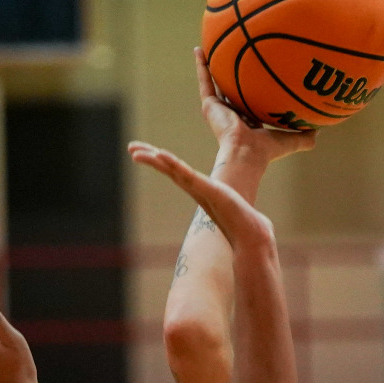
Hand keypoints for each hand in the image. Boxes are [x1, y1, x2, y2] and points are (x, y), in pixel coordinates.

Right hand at [130, 142, 273, 250]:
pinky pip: (187, 174)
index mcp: (199, 188)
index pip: (175, 170)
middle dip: (149, 157)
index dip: (160, 160)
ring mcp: (200, 189)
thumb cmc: (245, 223)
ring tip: (136, 152)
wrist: (252, 235)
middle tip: (131, 148)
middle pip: (168, 168)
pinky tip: (160, 154)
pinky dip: (173, 164)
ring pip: (173, 170)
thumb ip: (233, 202)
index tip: (143, 152)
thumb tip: (247, 211)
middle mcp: (196, 188)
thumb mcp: (234, 205)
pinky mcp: (208, 190)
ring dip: (154, 159)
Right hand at [197, 47, 315, 164]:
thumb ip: (306, 135)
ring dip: (211, 66)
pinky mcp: (209, 105)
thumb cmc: (268, 150)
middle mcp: (231, 115)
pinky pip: (205, 80)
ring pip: (214, 82)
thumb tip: (322, 129)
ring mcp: (219, 110)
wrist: (246, 154)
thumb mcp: (292, 140)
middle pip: (230, 90)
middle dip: (230, 76)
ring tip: (209, 47)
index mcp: (247, 122)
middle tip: (232, 56)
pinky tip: (199, 49)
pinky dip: (201, 65)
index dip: (252, 90)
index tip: (256, 78)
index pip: (249, 103)